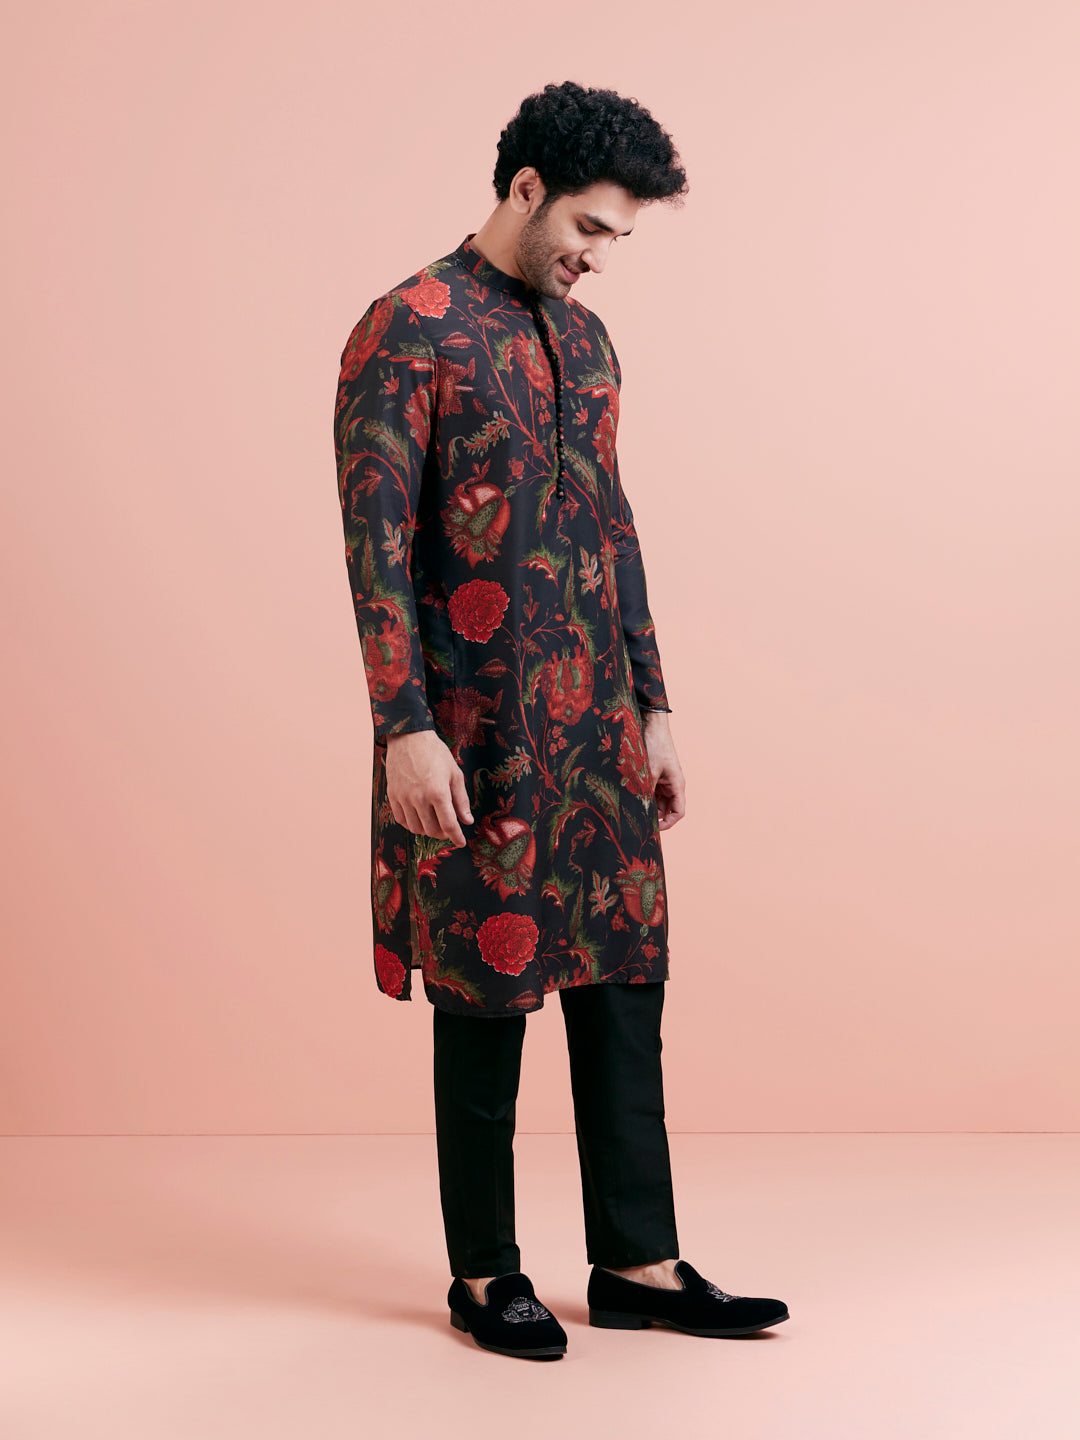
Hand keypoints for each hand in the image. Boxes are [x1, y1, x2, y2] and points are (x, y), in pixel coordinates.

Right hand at [384, 731, 473, 847]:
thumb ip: (461, 800)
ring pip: (416, 828)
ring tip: (434, 823)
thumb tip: (467, 821)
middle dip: (443, 834)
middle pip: (432, 830)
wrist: (409, 738)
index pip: (449, 825)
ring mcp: (404, 798)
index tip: (461, 843)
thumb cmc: (435, 753)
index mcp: (438, 792)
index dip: (456, 837)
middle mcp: (419, 798)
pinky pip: (401, 820)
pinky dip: (411, 824)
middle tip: (448, 828)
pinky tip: (419, 818)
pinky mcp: (393, 796)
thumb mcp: (454, 774)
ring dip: (427, 830)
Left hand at [641, 712, 684, 830]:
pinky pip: (650, 791)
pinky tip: (630, 797)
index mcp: (677, 785)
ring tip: (632, 808)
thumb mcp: (648, 771)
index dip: (668, 824)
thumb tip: (639, 809)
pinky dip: (642, 795)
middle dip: (654, 815)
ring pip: (656, 800)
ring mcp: (663, 780)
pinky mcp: (655, 775)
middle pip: (666, 809)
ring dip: (646, 804)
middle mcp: (672, 785)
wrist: (652, 724)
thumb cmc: (655, 745)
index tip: (653, 829)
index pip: (678, 812)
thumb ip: (645, 791)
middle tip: (637, 821)